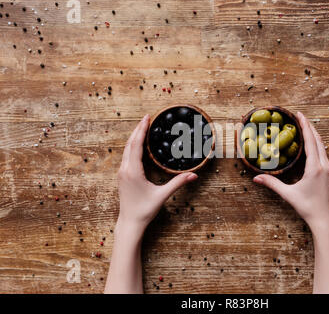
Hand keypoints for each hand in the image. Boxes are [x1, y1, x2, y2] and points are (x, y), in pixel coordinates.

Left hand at [117, 114, 197, 232]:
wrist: (129, 222)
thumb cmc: (144, 210)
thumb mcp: (162, 195)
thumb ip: (178, 183)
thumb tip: (194, 175)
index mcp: (133, 171)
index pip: (136, 144)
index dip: (141, 130)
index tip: (147, 118)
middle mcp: (125, 169)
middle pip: (129, 143)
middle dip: (138, 129)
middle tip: (147, 117)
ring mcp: (121, 173)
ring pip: (126, 149)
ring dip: (134, 137)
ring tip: (143, 127)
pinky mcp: (122, 176)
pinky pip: (126, 156)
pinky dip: (132, 146)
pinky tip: (138, 144)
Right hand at [253, 112, 328, 231]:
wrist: (325, 219)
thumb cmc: (307, 207)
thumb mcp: (288, 195)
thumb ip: (272, 184)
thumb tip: (255, 178)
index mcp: (315, 168)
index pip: (310, 141)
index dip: (305, 126)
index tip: (299, 114)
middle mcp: (324, 165)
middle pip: (318, 140)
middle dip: (309, 126)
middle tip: (300, 116)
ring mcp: (328, 169)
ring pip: (322, 145)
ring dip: (314, 134)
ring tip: (305, 126)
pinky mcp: (328, 173)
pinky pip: (323, 152)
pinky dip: (317, 143)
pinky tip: (312, 143)